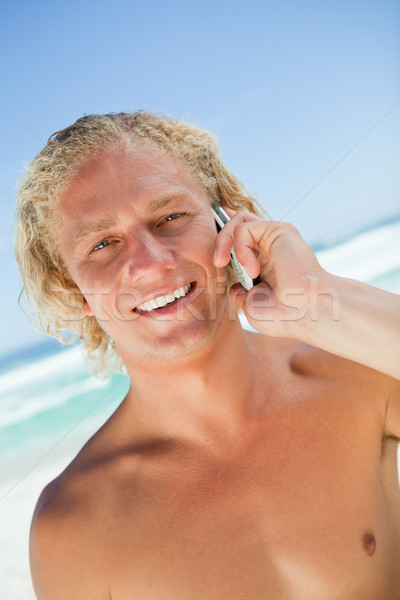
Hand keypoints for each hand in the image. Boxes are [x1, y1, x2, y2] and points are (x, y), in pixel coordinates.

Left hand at [213, 207, 325, 337]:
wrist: (304, 313)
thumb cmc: (283, 315)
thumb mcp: (250, 304)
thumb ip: (240, 291)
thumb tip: (234, 286)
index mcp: (266, 262)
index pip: (241, 238)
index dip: (224, 236)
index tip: (213, 248)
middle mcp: (271, 246)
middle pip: (237, 223)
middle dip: (220, 239)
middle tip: (217, 263)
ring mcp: (275, 237)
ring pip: (238, 220)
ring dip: (224, 241)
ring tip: (225, 264)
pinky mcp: (279, 230)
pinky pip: (245, 227)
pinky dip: (240, 247)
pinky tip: (251, 269)